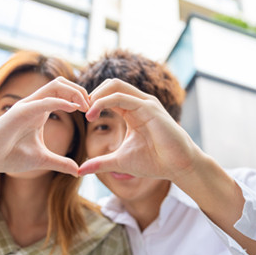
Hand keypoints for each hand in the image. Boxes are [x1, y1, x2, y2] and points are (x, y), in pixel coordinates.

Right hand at [0, 78, 89, 176]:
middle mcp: (35, 104)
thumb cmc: (9, 156)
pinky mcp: (20, 112)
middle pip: (62, 84)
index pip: (64, 95)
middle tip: (93, 107)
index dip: (81, 100)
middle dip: (81, 91)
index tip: (93, 113)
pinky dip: (60, 102)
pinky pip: (44, 101)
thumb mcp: (42, 160)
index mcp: (40, 112)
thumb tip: (77, 170)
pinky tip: (73, 108)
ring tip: (86, 107)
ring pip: (55, 86)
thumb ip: (60, 163)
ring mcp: (27, 105)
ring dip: (74, 93)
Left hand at [78, 79, 201, 181]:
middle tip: (78, 109)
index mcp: (132, 111)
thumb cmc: (154, 162)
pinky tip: (92, 115)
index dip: (91, 101)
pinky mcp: (149, 108)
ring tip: (85, 111)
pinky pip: (121, 97)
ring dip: (95, 95)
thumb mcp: (120, 161)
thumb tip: (80, 170)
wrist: (178, 167)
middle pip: (110, 84)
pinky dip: (103, 102)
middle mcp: (139, 103)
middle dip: (91, 93)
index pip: (108, 95)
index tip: (77, 114)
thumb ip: (100, 163)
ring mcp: (145, 103)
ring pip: (114, 85)